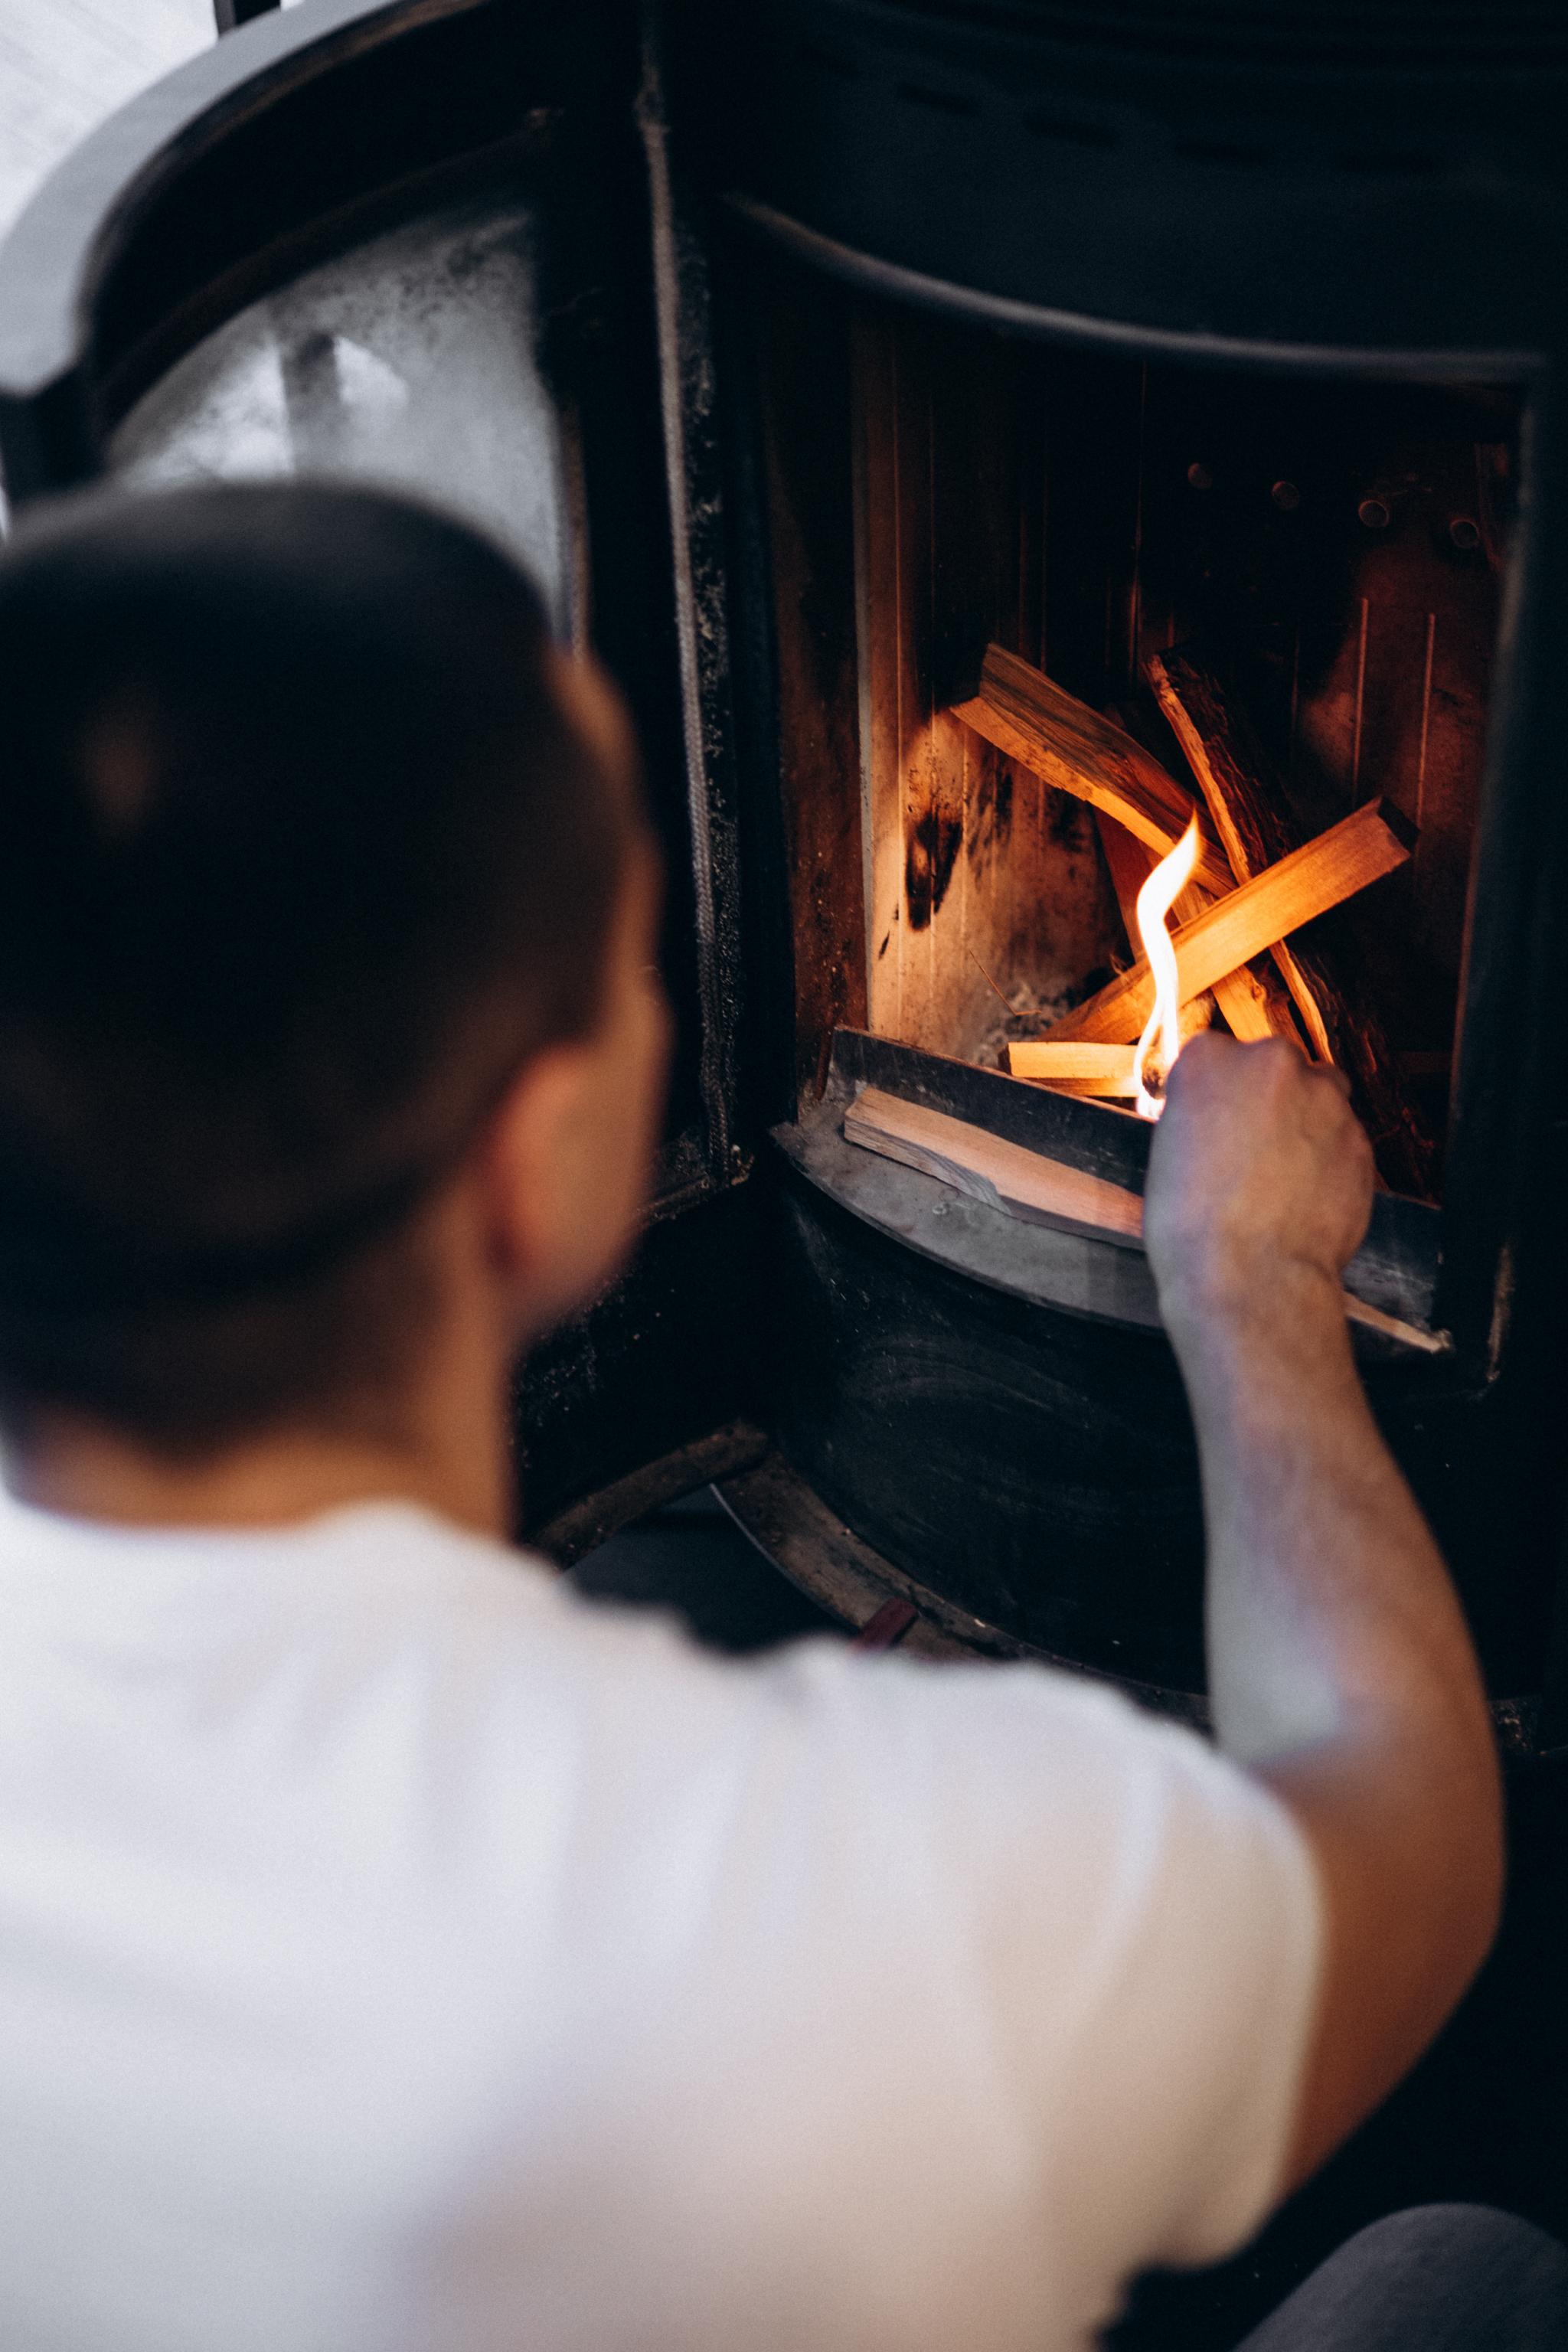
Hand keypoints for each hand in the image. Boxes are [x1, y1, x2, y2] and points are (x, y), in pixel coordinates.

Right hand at [1144, 1034, 1373, 1337]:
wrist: (1250, 1277)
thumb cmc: (1192, 1225)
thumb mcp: (1167, 1153)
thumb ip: (1197, 1115)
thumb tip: (1215, 1118)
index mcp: (1210, 1060)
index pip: (1212, 1054)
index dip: (1212, 1092)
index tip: (1210, 1119)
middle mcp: (1272, 1064)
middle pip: (1273, 1067)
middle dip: (1264, 1100)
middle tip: (1246, 1151)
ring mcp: (1324, 1099)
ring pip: (1317, 1097)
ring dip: (1302, 1123)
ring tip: (1280, 1177)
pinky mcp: (1360, 1139)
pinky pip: (1341, 1138)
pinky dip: (1327, 1159)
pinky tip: (1303, 1197)